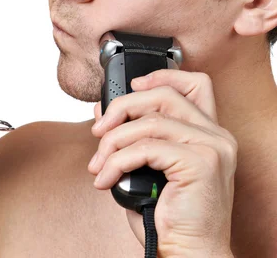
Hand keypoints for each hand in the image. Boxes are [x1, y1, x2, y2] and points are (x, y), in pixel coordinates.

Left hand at [88, 70, 236, 256]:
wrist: (189, 254)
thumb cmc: (170, 216)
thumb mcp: (147, 167)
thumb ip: (132, 136)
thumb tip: (103, 112)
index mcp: (210, 133)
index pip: (195, 84)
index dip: (163, 76)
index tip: (133, 86)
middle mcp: (216, 136)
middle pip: (164, 96)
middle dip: (123, 107)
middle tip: (99, 131)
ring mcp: (212, 148)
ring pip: (149, 122)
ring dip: (113, 142)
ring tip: (98, 164)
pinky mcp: (201, 163)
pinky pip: (146, 148)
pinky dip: (118, 161)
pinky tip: (107, 178)